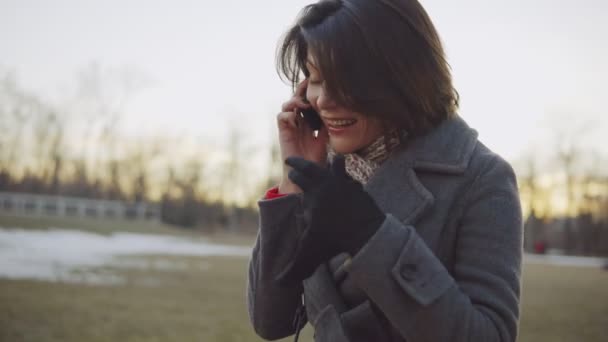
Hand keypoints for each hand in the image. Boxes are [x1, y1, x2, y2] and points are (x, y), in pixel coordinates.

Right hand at [275, 156, 385, 285]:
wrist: (367, 233)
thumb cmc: (335, 240)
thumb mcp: (310, 255)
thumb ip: (294, 268)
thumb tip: (278, 283)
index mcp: (313, 194)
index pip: (300, 177)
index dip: (294, 173)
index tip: (290, 171)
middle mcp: (328, 184)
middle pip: (313, 167)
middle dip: (302, 164)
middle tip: (294, 160)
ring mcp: (346, 184)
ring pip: (337, 166)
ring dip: (333, 164)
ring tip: (332, 159)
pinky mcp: (361, 189)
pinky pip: (352, 179)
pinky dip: (349, 179)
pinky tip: (350, 181)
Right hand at [276, 79, 328, 193]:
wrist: (307, 173)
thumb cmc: (317, 157)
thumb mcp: (326, 137)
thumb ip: (327, 124)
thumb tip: (336, 111)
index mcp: (308, 121)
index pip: (307, 101)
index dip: (309, 92)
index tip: (317, 83)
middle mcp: (298, 121)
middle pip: (296, 99)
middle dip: (300, 91)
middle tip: (308, 84)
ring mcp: (290, 126)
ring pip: (287, 105)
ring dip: (295, 101)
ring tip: (304, 104)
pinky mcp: (283, 133)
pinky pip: (282, 117)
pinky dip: (289, 114)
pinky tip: (298, 117)